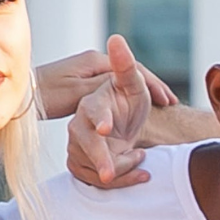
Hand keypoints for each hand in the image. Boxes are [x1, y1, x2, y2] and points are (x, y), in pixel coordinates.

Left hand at [36, 39, 177, 122]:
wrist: (22, 96)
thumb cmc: (48, 96)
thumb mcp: (79, 94)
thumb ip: (104, 88)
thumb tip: (127, 80)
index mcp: (96, 62)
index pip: (134, 70)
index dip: (154, 85)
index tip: (168, 102)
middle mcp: (94, 63)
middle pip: (131, 73)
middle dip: (152, 87)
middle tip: (170, 103)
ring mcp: (88, 72)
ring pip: (122, 82)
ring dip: (141, 93)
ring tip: (158, 106)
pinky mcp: (82, 83)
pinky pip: (112, 89)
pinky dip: (125, 98)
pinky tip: (133, 110)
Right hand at [65, 34, 160, 188]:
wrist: (125, 127)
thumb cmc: (128, 101)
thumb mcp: (133, 84)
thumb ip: (126, 66)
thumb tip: (116, 38)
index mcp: (92, 104)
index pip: (93, 111)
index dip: (99, 118)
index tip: (106, 127)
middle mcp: (80, 125)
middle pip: (86, 144)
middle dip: (100, 158)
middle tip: (109, 173)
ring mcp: (77, 146)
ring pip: (91, 166)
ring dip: (121, 170)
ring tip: (142, 160)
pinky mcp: (80, 165)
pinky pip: (94, 180)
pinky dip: (121, 181)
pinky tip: (140, 174)